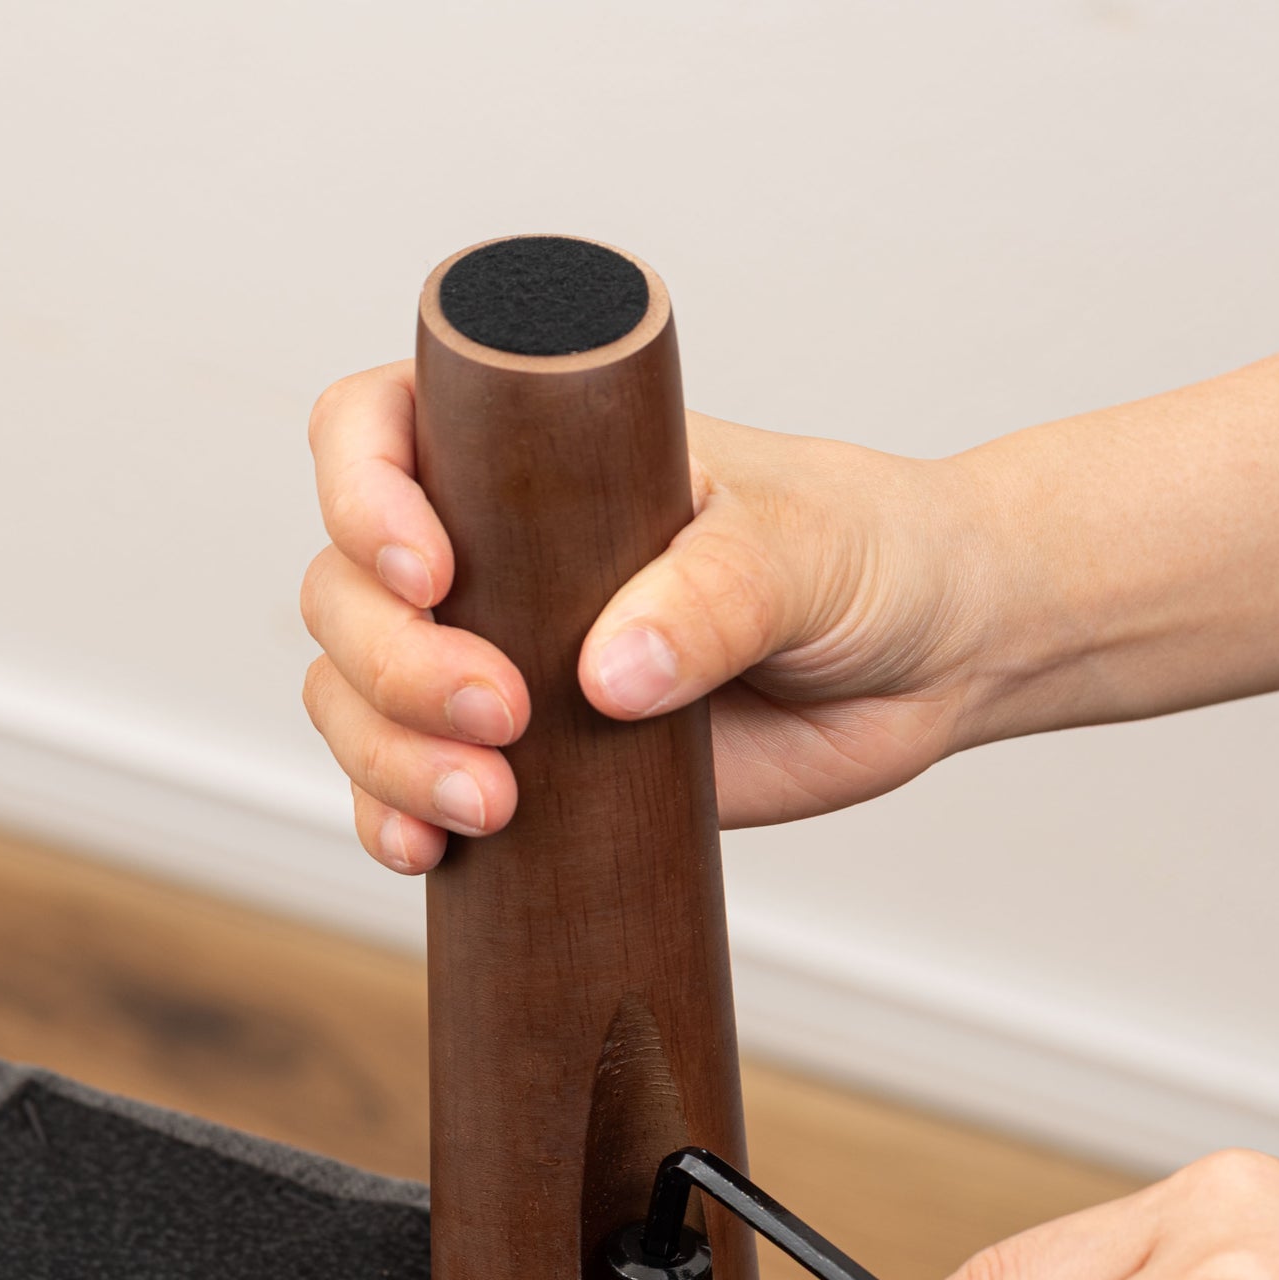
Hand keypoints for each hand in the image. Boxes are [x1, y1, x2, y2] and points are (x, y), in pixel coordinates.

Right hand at [298, 363, 1016, 872]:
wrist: (932, 658)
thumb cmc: (870, 551)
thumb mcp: (806, 549)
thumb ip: (717, 596)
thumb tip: (607, 678)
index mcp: (532, 448)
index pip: (376, 428)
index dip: (363, 493)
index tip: (432, 571)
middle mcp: (491, 546)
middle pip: (345, 585)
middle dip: (392, 660)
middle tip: (500, 713)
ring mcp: (497, 655)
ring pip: (354, 693)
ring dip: (386, 753)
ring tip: (491, 802)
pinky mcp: (525, 759)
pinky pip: (404, 786)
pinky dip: (393, 817)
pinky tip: (425, 851)